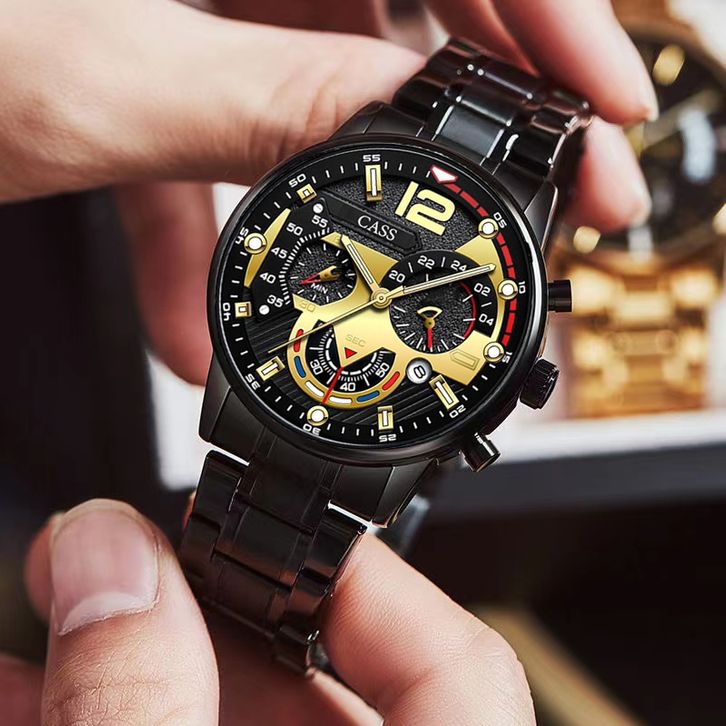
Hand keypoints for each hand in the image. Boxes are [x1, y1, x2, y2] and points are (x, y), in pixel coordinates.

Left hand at [1, 0, 656, 383]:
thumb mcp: (87, 75)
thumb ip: (267, 105)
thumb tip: (409, 139)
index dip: (553, 25)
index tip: (611, 115)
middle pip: (403, 12)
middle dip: (478, 125)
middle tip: (548, 210)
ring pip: (307, 90)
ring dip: (336, 210)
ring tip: (382, 293)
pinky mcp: (132, 53)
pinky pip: (208, 140)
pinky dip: (210, 242)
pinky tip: (200, 326)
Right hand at [1, 499, 534, 723]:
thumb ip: (140, 702)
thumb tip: (110, 559)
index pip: (456, 664)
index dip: (363, 576)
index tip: (268, 525)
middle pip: (323, 680)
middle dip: (198, 611)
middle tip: (115, 563)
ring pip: (235, 718)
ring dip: (130, 665)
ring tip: (50, 621)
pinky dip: (116, 717)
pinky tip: (35, 693)